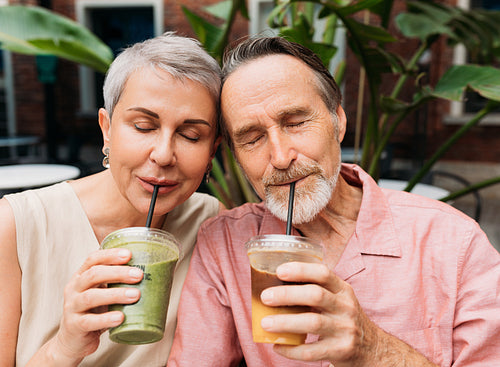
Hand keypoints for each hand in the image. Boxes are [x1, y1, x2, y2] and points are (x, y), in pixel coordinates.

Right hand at [45, 248, 142, 363]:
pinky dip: (106, 319)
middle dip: (117, 273)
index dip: (110, 255)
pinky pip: (89, 321)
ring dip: (115, 294)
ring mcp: (72, 307)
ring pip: (91, 297)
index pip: (92, 259)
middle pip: (93, 275)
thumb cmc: (94, 312)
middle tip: (138, 275)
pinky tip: (121, 317)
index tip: (129, 254)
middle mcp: (74, 289)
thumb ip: (117, 282)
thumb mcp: (103, 292)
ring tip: (135, 295)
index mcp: (81, 276)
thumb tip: (152, 271)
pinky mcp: (74, 326)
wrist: (74, 341)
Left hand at [258, 262, 376, 365]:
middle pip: (315, 295)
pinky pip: (312, 351)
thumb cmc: (345, 320)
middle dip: (287, 295)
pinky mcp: (341, 351)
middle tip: (265, 297)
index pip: (323, 273)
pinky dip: (291, 349)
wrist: (373, 350)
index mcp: (343, 290)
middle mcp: (346, 307)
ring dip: (285, 322)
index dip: (301, 270)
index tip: (279, 271)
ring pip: (313, 323)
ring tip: (265, 323)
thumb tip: (275, 287)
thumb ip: (316, 292)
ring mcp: (345, 330)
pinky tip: (277, 345)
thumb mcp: (338, 301)